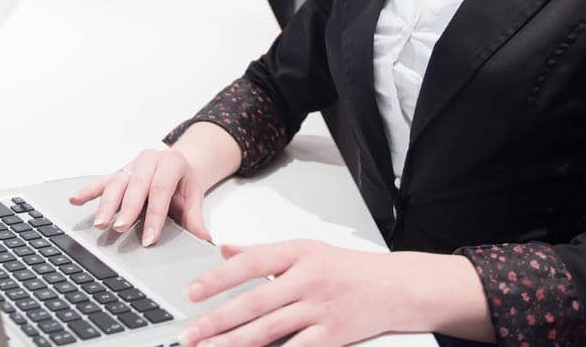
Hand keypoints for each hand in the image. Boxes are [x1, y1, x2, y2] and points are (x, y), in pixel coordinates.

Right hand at [68, 147, 212, 247]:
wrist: (178, 165)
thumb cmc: (184, 183)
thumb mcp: (194, 198)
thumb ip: (196, 219)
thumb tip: (204, 240)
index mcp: (172, 162)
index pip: (161, 189)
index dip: (155, 214)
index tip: (149, 238)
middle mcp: (150, 159)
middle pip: (136, 184)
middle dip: (127, 208)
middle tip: (120, 228)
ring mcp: (132, 165)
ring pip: (117, 182)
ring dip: (106, 204)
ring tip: (100, 223)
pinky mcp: (118, 172)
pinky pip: (101, 181)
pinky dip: (88, 191)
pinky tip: (76, 200)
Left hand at [180, 241, 438, 346]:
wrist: (395, 287)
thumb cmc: (349, 268)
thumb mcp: (306, 248)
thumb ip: (262, 251)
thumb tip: (224, 248)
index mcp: (298, 253)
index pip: (250, 263)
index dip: (218, 278)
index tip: (192, 291)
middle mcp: (307, 280)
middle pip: (254, 302)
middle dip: (217, 321)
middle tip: (190, 334)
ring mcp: (319, 309)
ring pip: (269, 330)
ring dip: (234, 343)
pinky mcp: (331, 336)